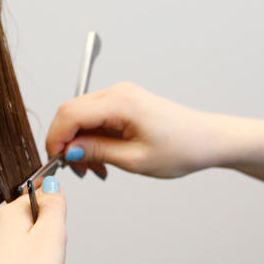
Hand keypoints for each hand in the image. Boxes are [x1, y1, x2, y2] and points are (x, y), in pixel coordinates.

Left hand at [0, 177, 66, 263]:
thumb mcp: (53, 236)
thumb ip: (55, 205)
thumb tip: (52, 185)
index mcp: (7, 213)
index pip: (38, 196)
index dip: (53, 217)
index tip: (55, 236)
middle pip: (29, 219)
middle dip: (44, 236)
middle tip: (48, 258)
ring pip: (21, 240)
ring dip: (34, 253)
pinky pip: (12, 259)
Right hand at [45, 81, 221, 179]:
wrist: (208, 140)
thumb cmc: (181, 148)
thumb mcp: (135, 159)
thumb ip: (97, 151)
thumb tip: (68, 151)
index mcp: (120, 102)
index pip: (69, 113)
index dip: (56, 139)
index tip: (56, 162)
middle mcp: (117, 92)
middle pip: (71, 112)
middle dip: (66, 142)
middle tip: (77, 171)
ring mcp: (121, 95)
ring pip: (81, 116)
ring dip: (79, 142)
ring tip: (94, 170)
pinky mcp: (125, 103)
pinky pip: (96, 117)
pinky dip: (92, 138)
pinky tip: (101, 158)